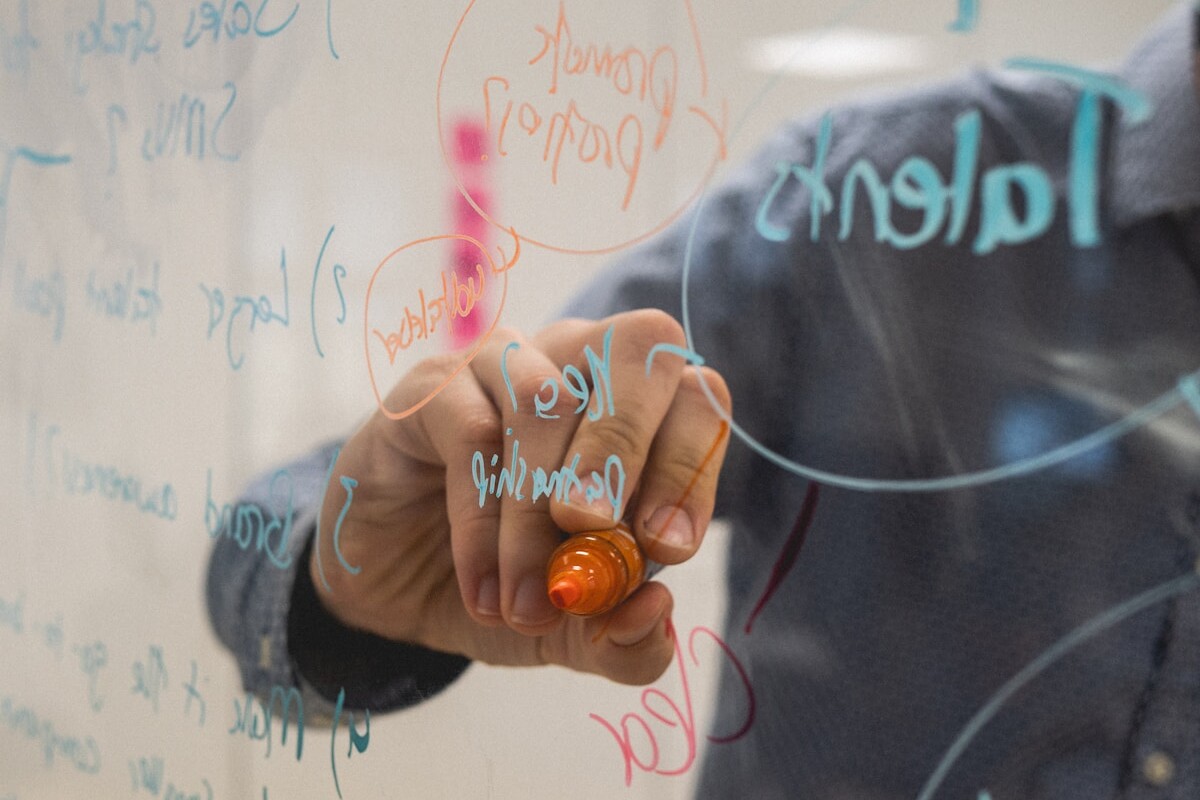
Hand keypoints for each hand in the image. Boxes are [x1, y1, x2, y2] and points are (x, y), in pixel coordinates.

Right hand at [311, 309, 730, 684]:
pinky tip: (482, 589)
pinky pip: (472, 432)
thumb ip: (626, 639)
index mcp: (642, 409)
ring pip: (547, 401)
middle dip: (625, 450)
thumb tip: (655, 610)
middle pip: (638, 348)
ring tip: (528, 605)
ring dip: (539, 514)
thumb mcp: (576, 632)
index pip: (699, 398)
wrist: (397, 589)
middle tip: (594, 534)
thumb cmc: (509, 584)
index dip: (691, 467)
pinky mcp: (435, 387)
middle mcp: (582, 364)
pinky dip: (483, 522)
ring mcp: (507, 363)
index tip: (665, 552)